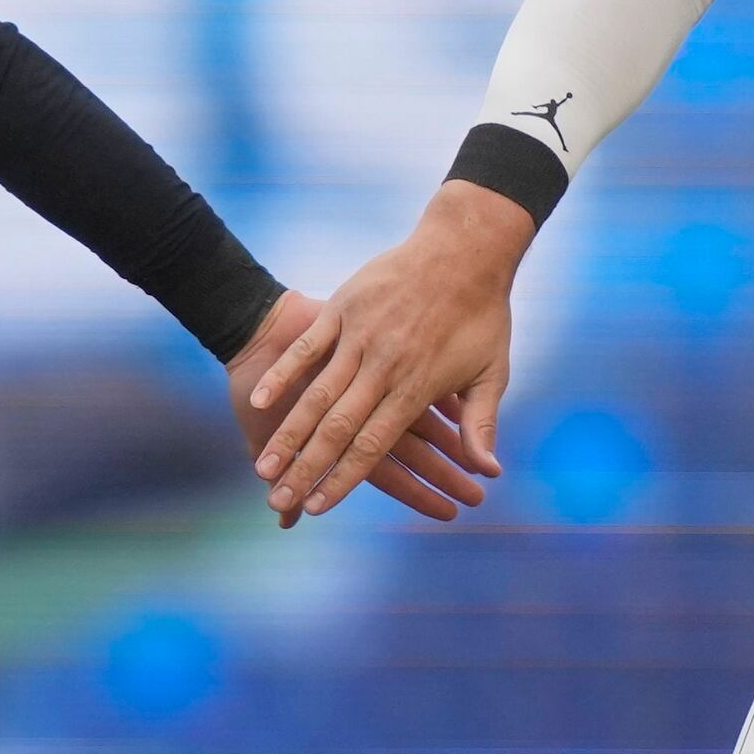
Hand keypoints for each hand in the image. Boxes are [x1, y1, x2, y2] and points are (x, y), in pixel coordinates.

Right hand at [229, 288, 501, 521]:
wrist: (464, 247)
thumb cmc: (481, 315)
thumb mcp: (492, 373)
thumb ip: (480, 425)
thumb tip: (489, 473)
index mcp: (415, 388)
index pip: (373, 446)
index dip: (344, 479)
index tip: (318, 506)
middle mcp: (383, 367)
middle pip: (337, 429)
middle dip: (305, 469)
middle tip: (277, 499)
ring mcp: (359, 338)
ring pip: (316, 395)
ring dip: (288, 433)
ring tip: (263, 466)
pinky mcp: (342, 310)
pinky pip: (307, 349)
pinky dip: (283, 376)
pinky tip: (260, 403)